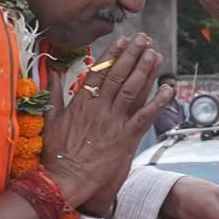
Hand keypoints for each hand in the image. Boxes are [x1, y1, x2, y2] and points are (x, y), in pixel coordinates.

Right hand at [41, 34, 167, 212]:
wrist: (64, 179)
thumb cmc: (56, 154)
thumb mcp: (50, 120)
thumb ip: (54, 94)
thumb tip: (53, 73)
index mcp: (81, 103)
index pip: (99, 72)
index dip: (112, 54)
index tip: (122, 40)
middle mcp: (99, 108)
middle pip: (118, 75)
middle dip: (132, 55)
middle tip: (144, 39)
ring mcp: (113, 123)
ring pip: (132, 90)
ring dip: (145, 71)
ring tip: (155, 54)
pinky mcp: (125, 139)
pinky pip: (144, 117)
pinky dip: (157, 102)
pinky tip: (168, 89)